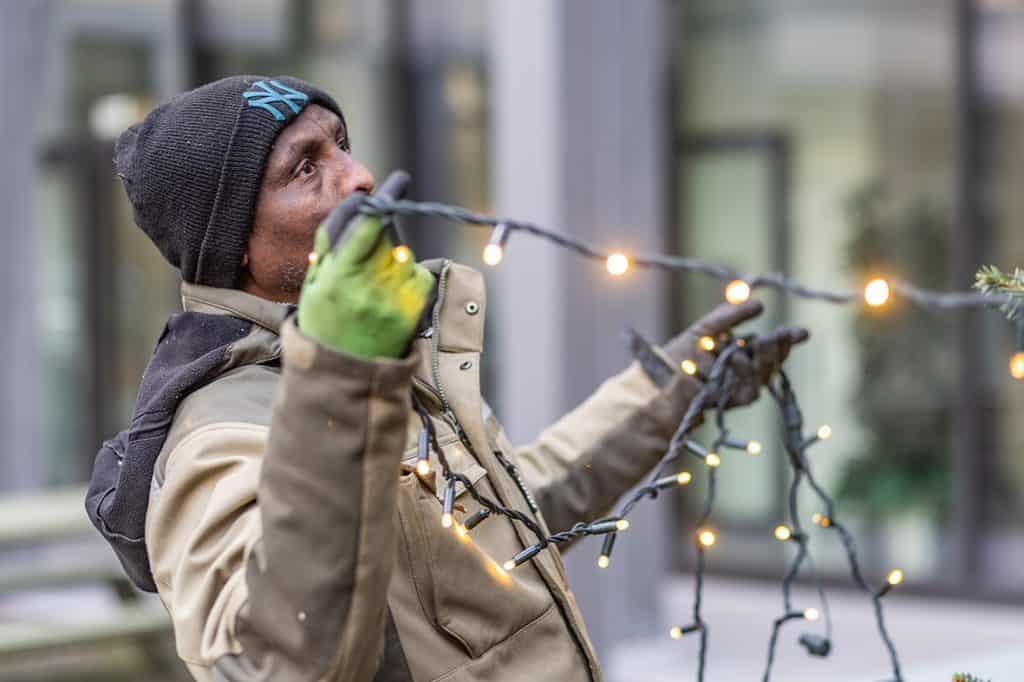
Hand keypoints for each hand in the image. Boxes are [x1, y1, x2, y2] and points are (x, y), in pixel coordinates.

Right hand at [297, 171, 434, 357]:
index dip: (385, 197)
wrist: (343, 373)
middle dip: (381, 231)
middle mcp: (368, 284)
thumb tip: (355, 209)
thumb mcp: (312, 286)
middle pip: (386, 233)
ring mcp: (394, 298)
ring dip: (392, 257)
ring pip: (403, 252)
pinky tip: (391, 296)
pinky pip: (418, 274)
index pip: (367, 222)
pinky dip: (408, 277)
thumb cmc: (324, 325)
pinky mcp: (414, 310)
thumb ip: (330, 248)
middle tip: (370, 250)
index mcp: (337, 275)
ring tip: (374, 286)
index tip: (398, 182)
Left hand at [663, 300, 808, 406]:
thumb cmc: (684, 351)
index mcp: (744, 352)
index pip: (771, 345)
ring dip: (768, 357)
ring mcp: (742, 386)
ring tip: (768, 340)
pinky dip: (745, 371)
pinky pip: (750, 387)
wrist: (662, 374)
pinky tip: (738, 357)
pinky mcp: (735, 400)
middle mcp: (746, 370)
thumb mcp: (708, 328)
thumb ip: (731, 315)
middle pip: (773, 360)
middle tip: (786, 334)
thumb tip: (760, 304)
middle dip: (781, 347)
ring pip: (765, 374)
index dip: (787, 339)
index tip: (803, 332)